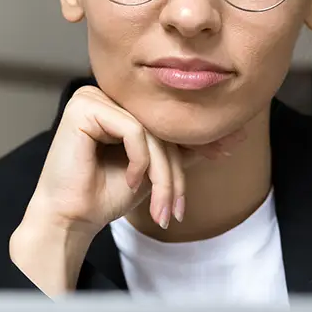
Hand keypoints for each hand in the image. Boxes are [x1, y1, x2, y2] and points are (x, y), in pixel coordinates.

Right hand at [9, 85, 245, 295]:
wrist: (73, 218)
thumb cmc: (106, 194)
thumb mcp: (157, 169)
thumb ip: (187, 149)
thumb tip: (237, 134)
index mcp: (122, 103)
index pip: (168, 120)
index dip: (193, 146)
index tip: (224, 156)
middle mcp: (108, 93)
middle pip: (162, 125)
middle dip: (175, 172)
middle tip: (176, 210)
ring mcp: (94, 96)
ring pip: (151, 129)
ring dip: (162, 173)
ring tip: (160, 207)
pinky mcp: (84, 106)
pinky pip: (133, 129)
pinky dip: (139, 160)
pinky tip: (132, 180)